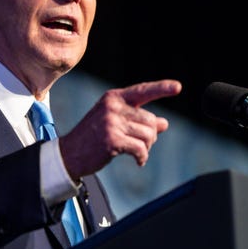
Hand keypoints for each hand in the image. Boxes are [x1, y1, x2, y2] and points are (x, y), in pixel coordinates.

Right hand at [59, 79, 181, 180]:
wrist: (69, 153)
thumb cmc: (93, 137)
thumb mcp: (115, 123)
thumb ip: (139, 121)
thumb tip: (164, 123)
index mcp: (114, 98)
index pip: (142, 91)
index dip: (162, 88)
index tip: (178, 87)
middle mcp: (113, 107)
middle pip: (150, 120)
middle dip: (150, 136)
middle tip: (141, 145)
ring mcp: (111, 122)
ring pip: (148, 135)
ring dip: (146, 148)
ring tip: (136, 152)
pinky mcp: (112, 140)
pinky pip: (141, 149)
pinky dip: (142, 158)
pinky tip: (138, 161)